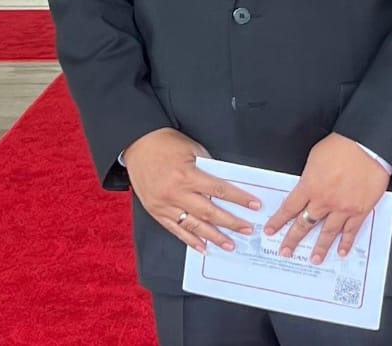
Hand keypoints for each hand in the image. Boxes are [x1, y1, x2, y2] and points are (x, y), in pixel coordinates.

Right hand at [121, 127, 260, 254]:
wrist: (137, 145)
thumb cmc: (166, 144)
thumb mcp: (192, 149)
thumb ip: (208, 167)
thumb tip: (226, 184)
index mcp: (187, 175)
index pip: (219, 190)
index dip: (239, 199)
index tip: (254, 205)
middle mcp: (176, 193)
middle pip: (209, 212)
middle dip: (231, 222)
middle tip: (247, 230)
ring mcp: (165, 205)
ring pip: (193, 225)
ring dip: (213, 236)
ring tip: (229, 245)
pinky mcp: (156, 211)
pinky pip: (175, 230)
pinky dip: (190, 240)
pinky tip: (202, 247)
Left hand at [266, 133, 389, 263]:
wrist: (367, 145)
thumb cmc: (342, 146)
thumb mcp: (315, 157)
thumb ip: (309, 176)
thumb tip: (306, 185)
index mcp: (310, 185)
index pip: (290, 208)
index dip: (279, 221)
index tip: (271, 230)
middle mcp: (324, 200)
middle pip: (305, 224)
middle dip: (293, 239)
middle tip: (286, 251)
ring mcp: (342, 207)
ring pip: (327, 232)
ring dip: (320, 247)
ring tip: (314, 259)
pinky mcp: (359, 210)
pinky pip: (351, 230)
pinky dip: (346, 242)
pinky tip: (342, 251)